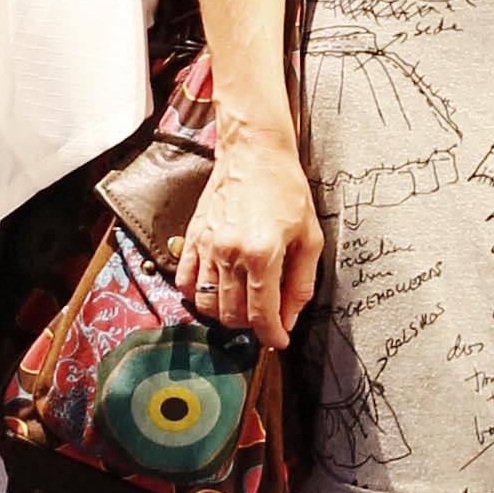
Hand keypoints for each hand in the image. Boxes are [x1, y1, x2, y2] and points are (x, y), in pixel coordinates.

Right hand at [177, 120, 320, 353]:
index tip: (279, 341)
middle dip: (250, 326)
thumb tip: (289, 319)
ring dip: (225, 314)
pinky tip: (215, 291)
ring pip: (206, 304)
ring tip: (242, 305)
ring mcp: (206, 246)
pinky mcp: (192, 237)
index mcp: (262, 254)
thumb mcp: (310, 237)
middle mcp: (229, 253)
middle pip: (232, 314)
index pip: (262, 314)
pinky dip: (196, 296)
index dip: (272, 335)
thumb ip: (301, 283)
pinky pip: (184, 282)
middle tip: (264, 318)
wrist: (254, 151)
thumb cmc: (286, 189)